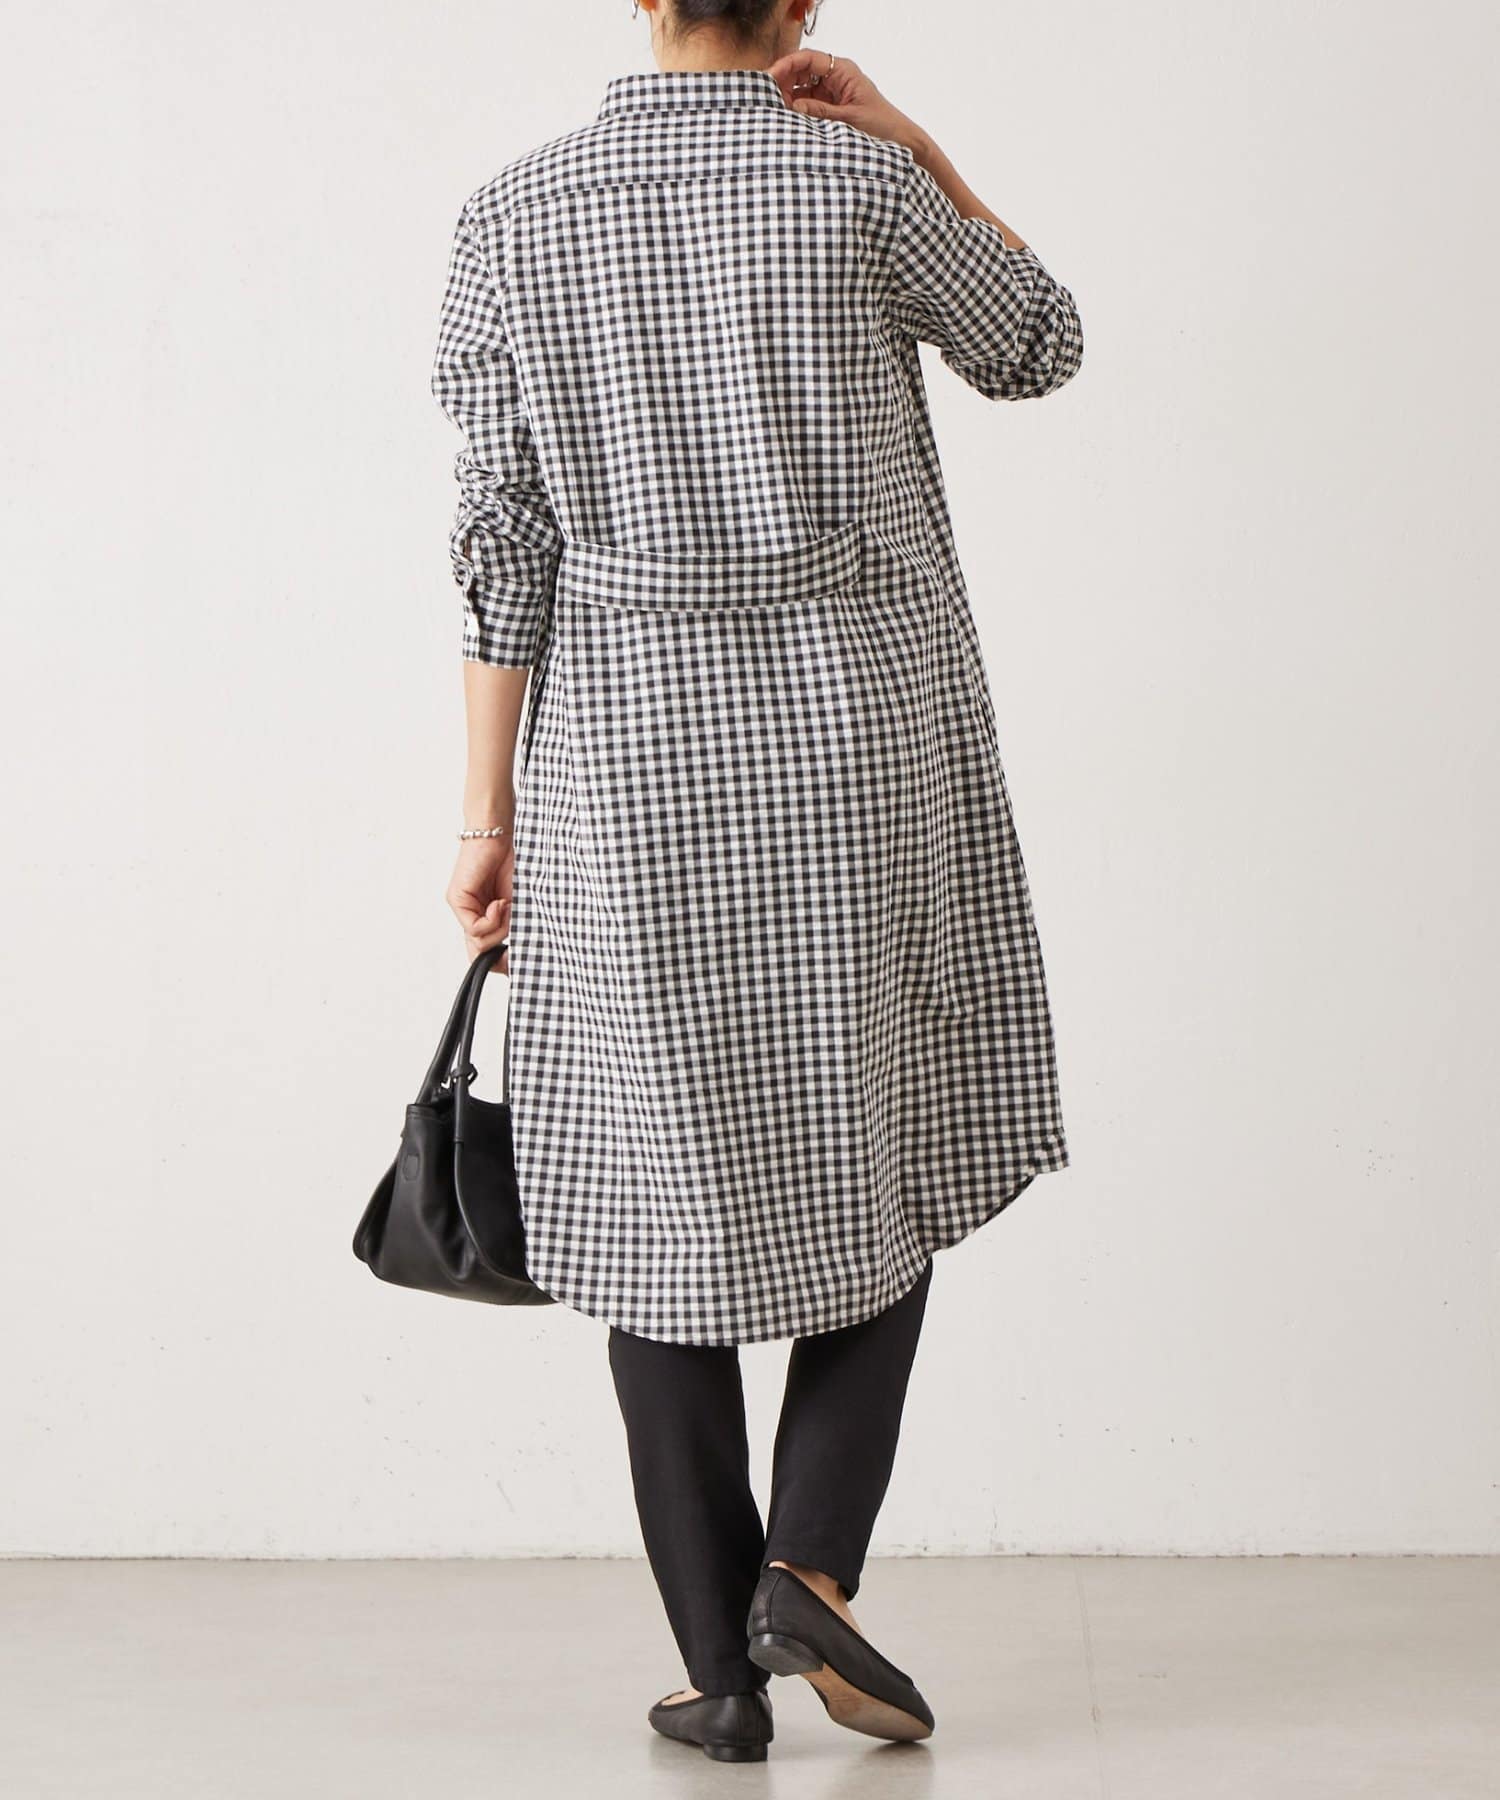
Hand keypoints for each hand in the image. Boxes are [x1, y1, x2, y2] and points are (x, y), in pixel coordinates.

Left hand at [447, 834, 512, 971]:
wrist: (499, 837)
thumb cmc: (510, 865)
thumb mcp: (515, 904)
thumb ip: (508, 925)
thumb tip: (509, 952)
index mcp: (483, 916)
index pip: (483, 952)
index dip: (498, 961)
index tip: (515, 959)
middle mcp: (469, 914)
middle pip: (479, 951)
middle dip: (500, 948)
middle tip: (513, 935)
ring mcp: (461, 908)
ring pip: (478, 941)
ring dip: (499, 927)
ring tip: (506, 905)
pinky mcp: (456, 899)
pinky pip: (474, 927)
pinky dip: (492, 919)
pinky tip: (500, 903)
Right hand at [767, 50, 930, 159]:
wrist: (899, 141)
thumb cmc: (883, 126)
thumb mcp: (849, 120)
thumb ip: (821, 113)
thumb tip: (793, 107)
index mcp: (842, 70)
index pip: (808, 59)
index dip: (786, 66)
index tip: (769, 78)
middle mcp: (835, 77)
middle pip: (800, 72)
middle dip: (783, 83)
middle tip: (768, 99)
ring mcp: (831, 93)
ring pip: (801, 89)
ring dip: (788, 99)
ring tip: (775, 112)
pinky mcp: (829, 109)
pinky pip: (807, 106)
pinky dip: (796, 112)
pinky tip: (787, 121)